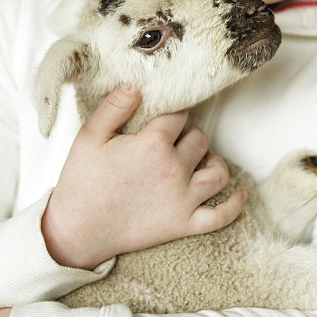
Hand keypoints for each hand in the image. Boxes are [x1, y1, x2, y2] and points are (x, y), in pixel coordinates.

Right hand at [41, 86, 246, 269]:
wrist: (77, 232)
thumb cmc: (81, 183)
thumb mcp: (89, 136)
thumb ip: (115, 106)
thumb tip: (135, 84)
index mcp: (153, 144)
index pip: (178, 116)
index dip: (171, 114)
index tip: (164, 119)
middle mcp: (174, 169)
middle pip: (199, 140)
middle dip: (189, 136)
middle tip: (172, 141)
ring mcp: (183, 199)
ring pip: (218, 172)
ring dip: (213, 162)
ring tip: (200, 160)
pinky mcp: (184, 224)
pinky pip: (220, 216)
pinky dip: (234, 205)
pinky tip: (239, 194)